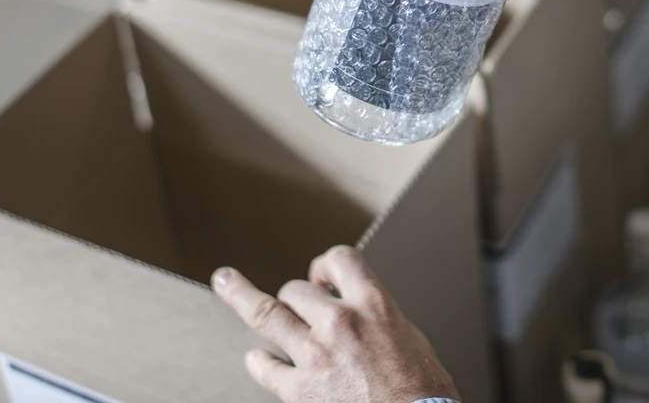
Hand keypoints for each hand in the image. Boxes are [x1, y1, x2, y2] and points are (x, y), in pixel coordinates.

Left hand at [212, 246, 458, 402]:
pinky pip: (267, 368)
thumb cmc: (423, 392)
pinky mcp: (301, 391)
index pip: (340, 260)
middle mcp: (340, 323)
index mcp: (373, 305)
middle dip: (296, 297)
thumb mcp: (409, 337)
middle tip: (296, 306)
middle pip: (297, 290)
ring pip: (268, 314)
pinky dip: (258, 362)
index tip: (320, 275)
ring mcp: (316, 356)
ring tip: (225, 282)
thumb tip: (359, 313)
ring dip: (242, 297)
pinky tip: (255, 359)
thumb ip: (376, 318)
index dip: (325, 265)